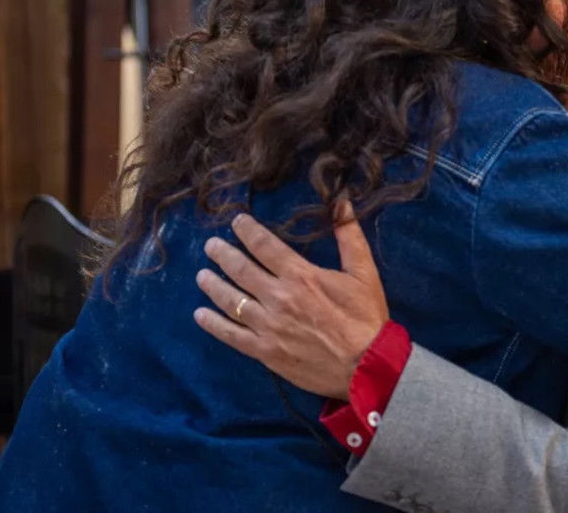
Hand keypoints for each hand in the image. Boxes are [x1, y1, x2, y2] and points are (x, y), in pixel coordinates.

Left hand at [193, 202, 388, 399]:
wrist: (366, 366)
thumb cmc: (366, 318)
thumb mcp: (364, 273)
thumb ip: (349, 236)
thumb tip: (341, 202)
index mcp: (301, 275)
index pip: (265, 246)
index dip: (247, 231)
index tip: (236, 222)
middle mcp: (278, 297)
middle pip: (241, 270)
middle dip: (223, 254)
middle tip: (211, 245)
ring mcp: (268, 326)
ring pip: (231, 300)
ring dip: (213, 285)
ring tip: (201, 275)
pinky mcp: (264, 351)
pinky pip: (231, 335)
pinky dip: (213, 324)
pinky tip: (200, 315)